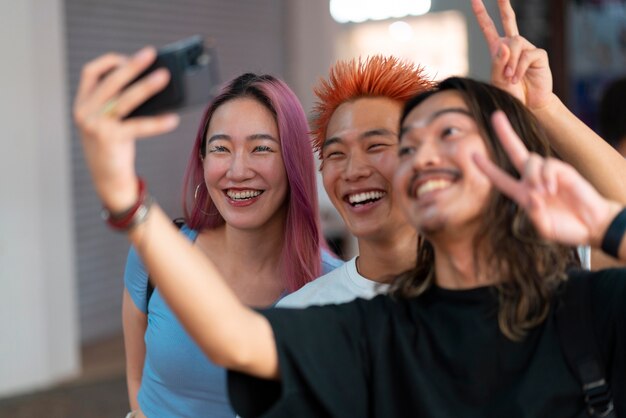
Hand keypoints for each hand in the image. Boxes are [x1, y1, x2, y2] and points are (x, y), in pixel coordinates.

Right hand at [73, 47, 178, 210]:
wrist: (108, 182)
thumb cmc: (114, 150)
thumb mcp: (110, 123)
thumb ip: (119, 105)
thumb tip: (151, 84)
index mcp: (82, 104)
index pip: (90, 72)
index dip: (110, 61)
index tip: (128, 58)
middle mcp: (84, 112)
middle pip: (110, 81)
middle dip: (132, 66)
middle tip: (150, 54)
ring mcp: (95, 125)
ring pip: (124, 100)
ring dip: (146, 86)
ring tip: (164, 77)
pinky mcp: (109, 139)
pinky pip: (138, 126)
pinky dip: (157, 122)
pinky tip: (172, 119)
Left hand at [471, 0, 552, 110]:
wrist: (527, 106)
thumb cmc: (510, 94)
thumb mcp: (497, 80)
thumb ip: (497, 63)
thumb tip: (504, 44)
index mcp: (499, 50)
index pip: (489, 28)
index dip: (482, 14)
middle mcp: (513, 45)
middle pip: (508, 20)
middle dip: (504, 5)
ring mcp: (527, 48)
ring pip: (515, 43)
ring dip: (510, 63)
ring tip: (509, 78)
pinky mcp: (539, 55)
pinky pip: (527, 54)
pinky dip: (519, 68)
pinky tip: (518, 78)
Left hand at [473, 111, 621, 247]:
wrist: (592, 225)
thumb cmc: (566, 228)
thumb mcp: (544, 228)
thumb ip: (534, 215)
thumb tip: (531, 197)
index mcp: (523, 193)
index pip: (500, 178)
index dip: (487, 168)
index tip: (472, 155)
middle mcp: (532, 180)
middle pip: (515, 151)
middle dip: (505, 133)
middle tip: (496, 115)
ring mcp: (548, 173)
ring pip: (531, 160)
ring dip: (533, 176)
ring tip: (544, 194)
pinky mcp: (564, 170)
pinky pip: (549, 165)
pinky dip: (547, 176)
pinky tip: (552, 189)